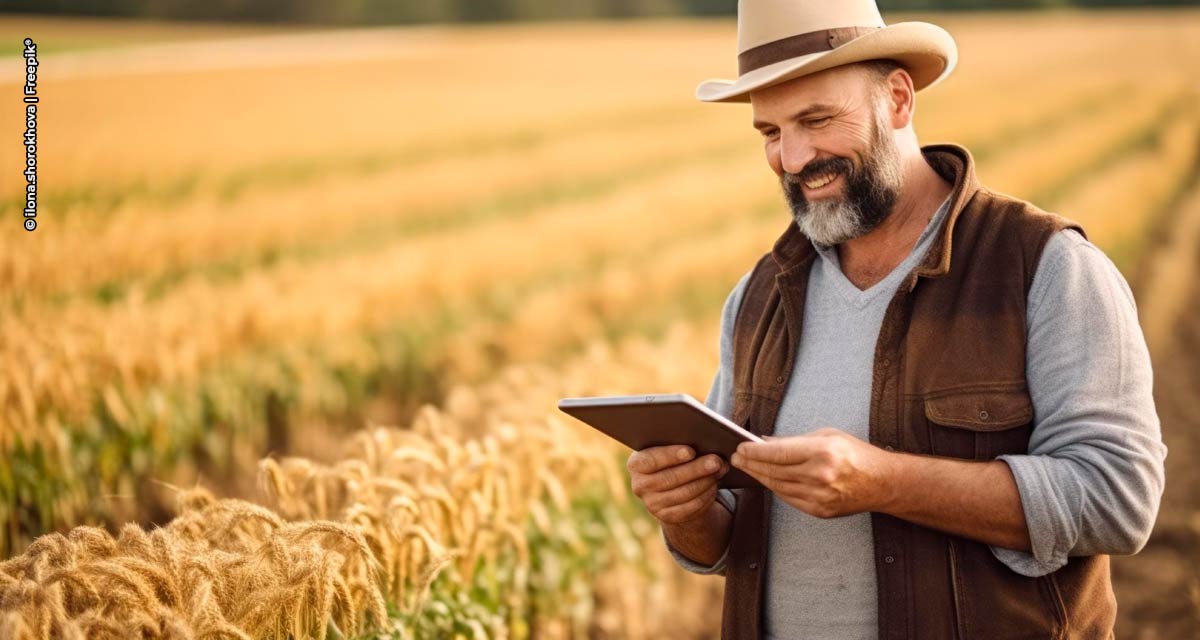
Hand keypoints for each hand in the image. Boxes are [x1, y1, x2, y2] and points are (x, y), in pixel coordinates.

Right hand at [627, 445, 728, 524]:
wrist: (669, 486)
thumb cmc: (672, 458)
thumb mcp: (669, 449)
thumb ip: (679, 443)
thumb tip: (705, 443)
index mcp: (636, 464)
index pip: (651, 460)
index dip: (671, 455)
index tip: (690, 451)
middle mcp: (640, 485)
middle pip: (671, 477)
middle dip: (696, 468)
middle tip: (716, 461)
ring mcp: (652, 504)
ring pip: (684, 493)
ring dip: (705, 481)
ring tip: (720, 471)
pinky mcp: (666, 517)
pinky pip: (690, 507)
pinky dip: (706, 495)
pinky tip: (715, 485)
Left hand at [730, 428, 894, 517]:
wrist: (883, 483)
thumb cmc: (856, 454)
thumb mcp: (827, 436)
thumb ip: (794, 440)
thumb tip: (765, 442)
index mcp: (822, 452)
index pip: (777, 452)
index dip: (755, 451)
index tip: (740, 447)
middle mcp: (819, 476)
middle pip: (773, 471)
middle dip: (751, 464)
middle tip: (736, 458)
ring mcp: (819, 496)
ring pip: (778, 487)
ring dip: (759, 477)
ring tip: (747, 468)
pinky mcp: (820, 511)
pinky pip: (789, 498)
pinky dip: (775, 488)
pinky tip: (767, 480)